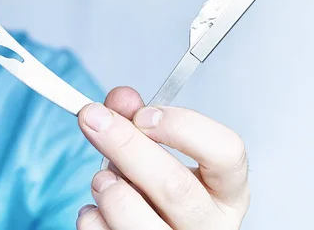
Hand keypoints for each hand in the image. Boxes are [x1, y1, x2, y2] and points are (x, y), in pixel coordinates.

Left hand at [76, 87, 249, 229]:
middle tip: (93, 118)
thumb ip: (138, 120)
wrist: (145, 229)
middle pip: (173, 185)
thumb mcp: (156, 152)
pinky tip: (99, 208)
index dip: (182, 127)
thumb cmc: (157, 189)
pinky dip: (91, 214)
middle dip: (125, 144)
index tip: (145, 114)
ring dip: (107, 186)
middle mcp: (209, 223)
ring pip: (137, 218)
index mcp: (226, 190)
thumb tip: (120, 100)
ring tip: (102, 178)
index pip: (226, 151)